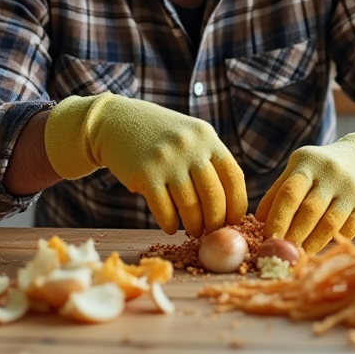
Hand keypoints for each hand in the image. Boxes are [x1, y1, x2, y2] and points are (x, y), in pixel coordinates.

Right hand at [43, 94, 246, 236]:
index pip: (233, 176)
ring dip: (194, 226)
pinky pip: (164, 210)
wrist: (117, 122)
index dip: (237, 204)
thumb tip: (230, 205)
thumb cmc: (160, 136)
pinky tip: (170, 226)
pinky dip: (170, 224)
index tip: (234, 221)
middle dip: (216, 221)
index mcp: (206, 137)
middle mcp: (189, 147)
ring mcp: (166, 160)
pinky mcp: (144, 174)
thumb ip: (209, 161)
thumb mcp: (190, 136)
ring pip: (189, 206)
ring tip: (192, 230)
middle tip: (212, 231)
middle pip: (213, 196)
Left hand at [257, 133, 354, 252]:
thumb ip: (279, 191)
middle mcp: (331, 173)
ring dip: (312, 243)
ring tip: (300, 254)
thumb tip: (258, 219)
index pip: (289, 192)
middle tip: (282, 251)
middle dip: (293, 234)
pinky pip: (348, 229)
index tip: (268, 237)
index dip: (278, 218)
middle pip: (309, 210)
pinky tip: (321, 249)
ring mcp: (351, 189)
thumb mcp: (300, 169)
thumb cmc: (323, 170)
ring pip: (329, 223)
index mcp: (308, 162)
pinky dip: (332, 241)